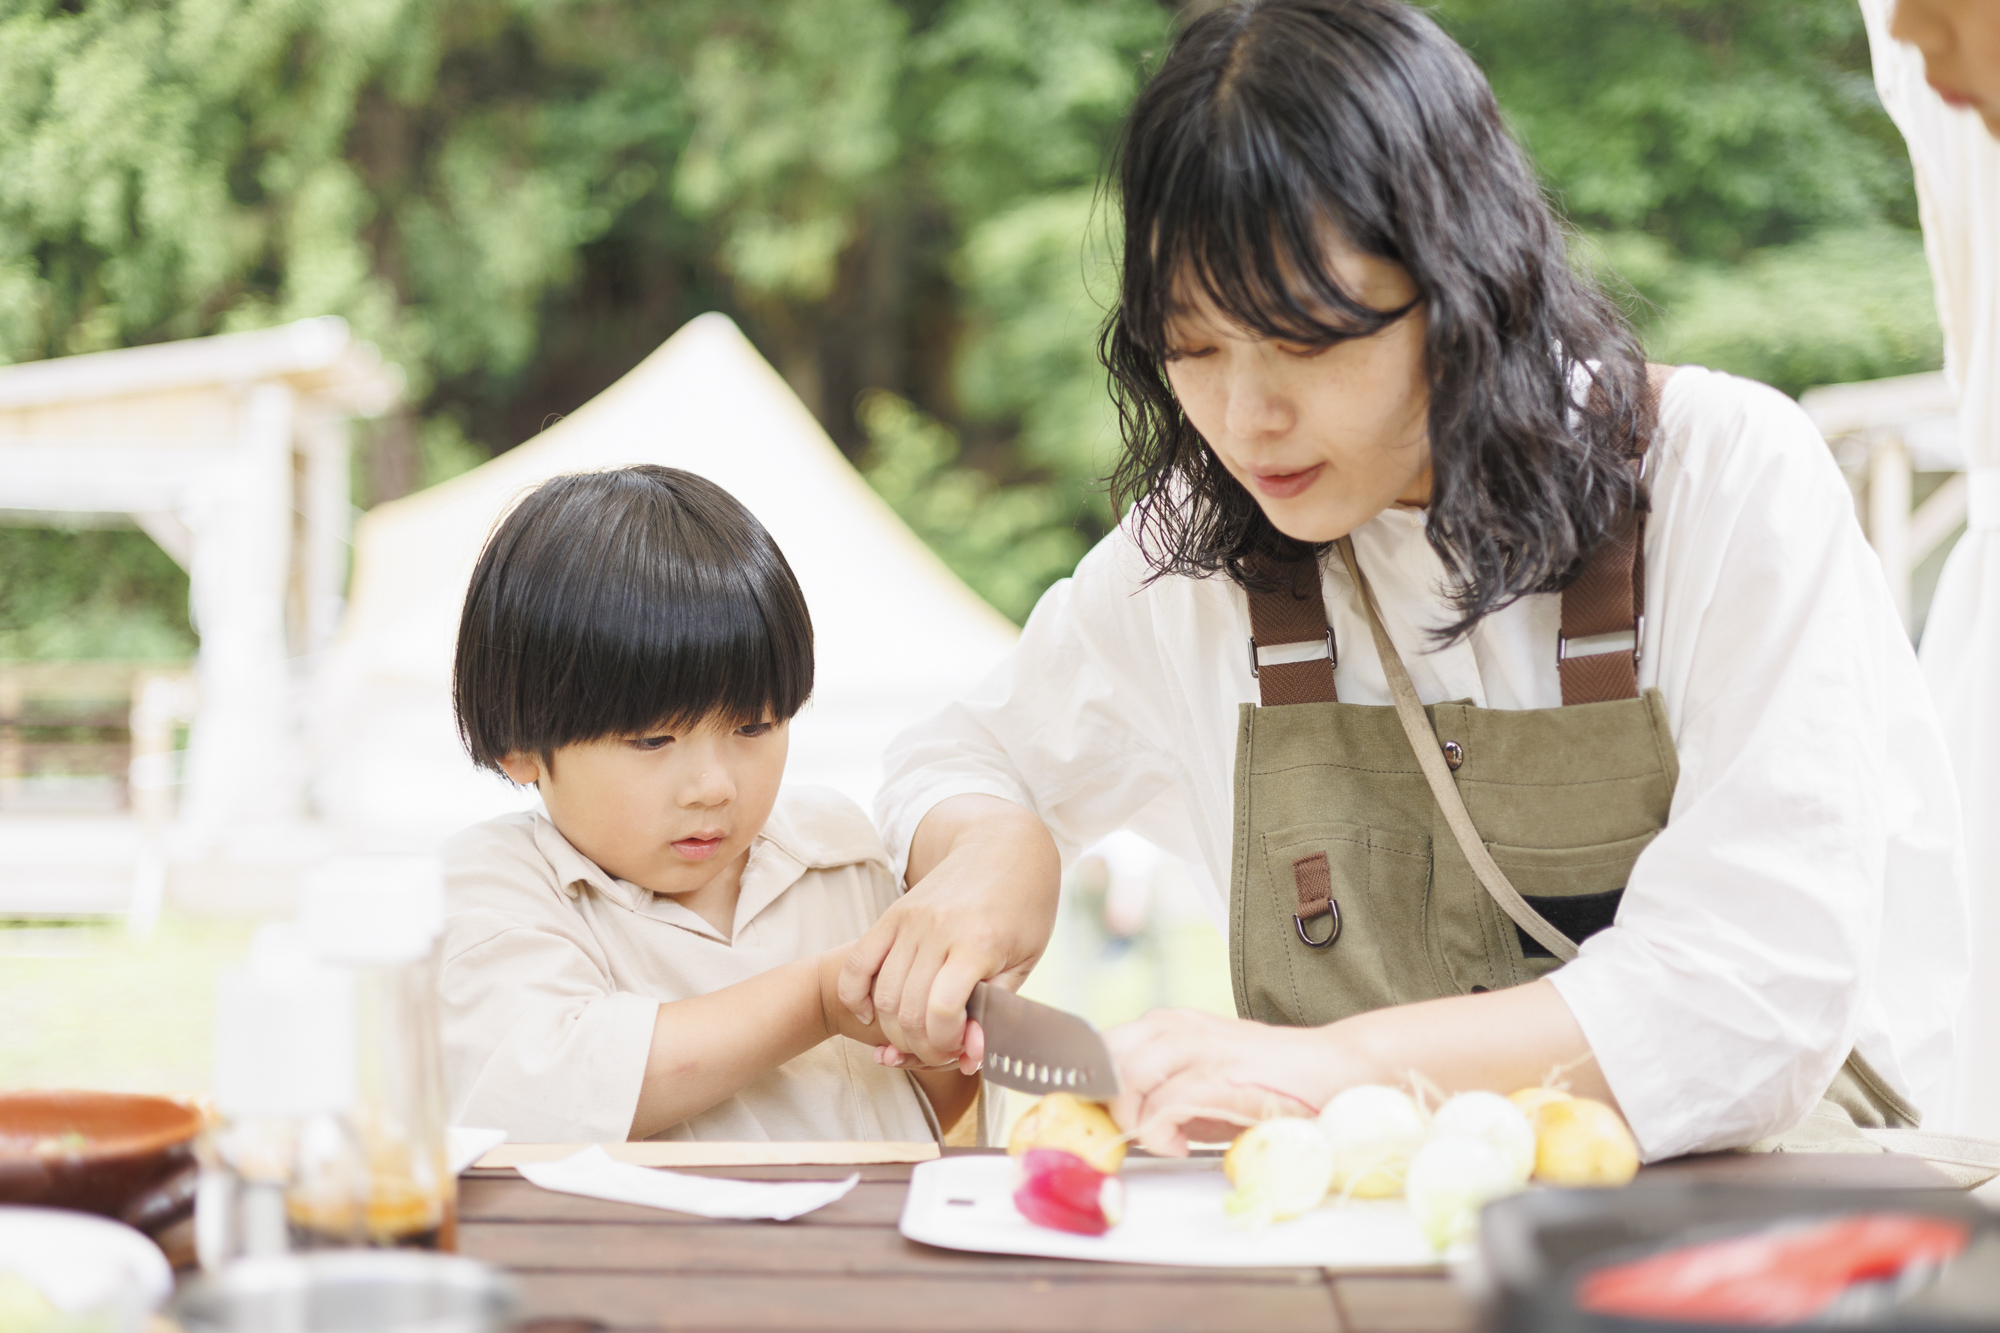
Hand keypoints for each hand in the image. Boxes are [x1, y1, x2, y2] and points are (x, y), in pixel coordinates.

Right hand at [837, 795, 1059, 1064]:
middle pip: (908, 1010)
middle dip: (922, 1045)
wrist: (1005, 846)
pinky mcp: (892, 915)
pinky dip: (855, 997)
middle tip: (941, 1048)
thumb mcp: (1026, 959)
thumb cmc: (1024, 906)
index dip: (946, 1042)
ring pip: (882, 995)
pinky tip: (870, 1015)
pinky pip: (857, 963)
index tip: (961, 1048)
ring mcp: (909, 921)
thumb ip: (996, 1007)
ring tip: (918, 1035)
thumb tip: (971, 1053)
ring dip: (895, 1030)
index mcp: (978, 943)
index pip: (942, 1009)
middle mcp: (938, 930)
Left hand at [1106, 1009, 1360, 1155]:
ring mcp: (1200, 1047)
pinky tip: (1179, 1145)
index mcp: (1166, 1024)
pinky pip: (1165, 1102)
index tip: (1088, 1119)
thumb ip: (1158, 1092)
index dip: (1083, 1083)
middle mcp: (1177, 1027)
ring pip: (1127, 1072)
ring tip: (1156, 1139)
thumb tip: (1115, 1123)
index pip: (1097, 1045)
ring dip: (1130, 1115)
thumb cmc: (1269, 1081)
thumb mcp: (1201, 1082)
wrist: (1335, 1069)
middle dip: (1101, 1099)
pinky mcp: (1222, 1076)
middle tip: (1122, 1131)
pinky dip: (1160, 1131)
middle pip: (1101, 1054)